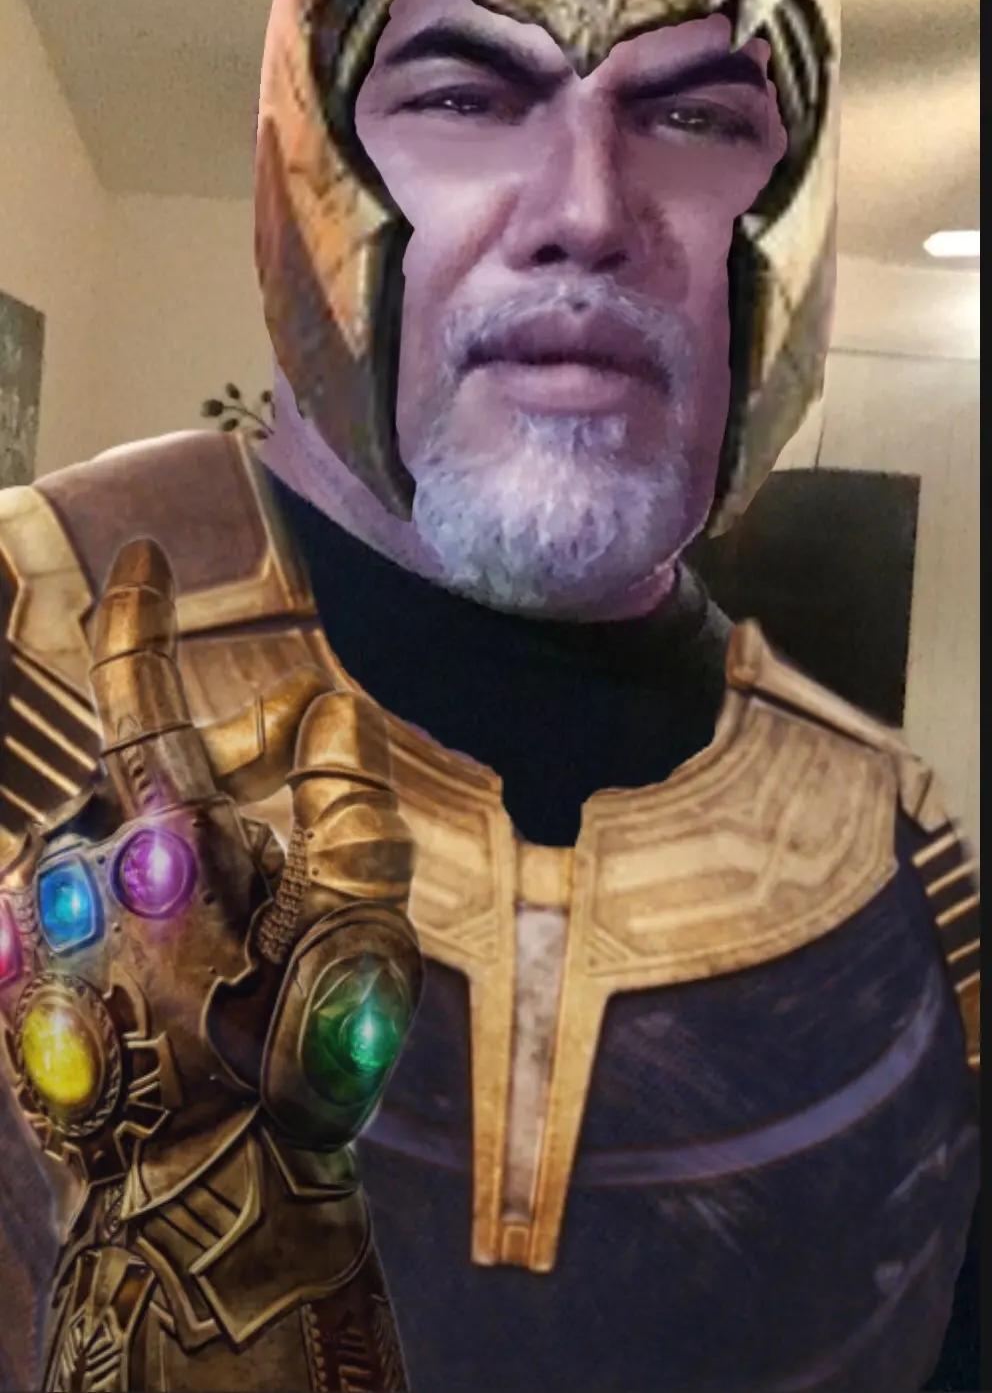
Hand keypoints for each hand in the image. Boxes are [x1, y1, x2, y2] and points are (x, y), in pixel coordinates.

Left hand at [3, 534, 420, 1180]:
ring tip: (244, 959)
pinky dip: (141, 919)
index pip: (140, 693)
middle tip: (296, 804)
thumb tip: (332, 708)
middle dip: (243, 783)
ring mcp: (44, 925)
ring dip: (197, 875)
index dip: (139, 617)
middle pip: (170, 784)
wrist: (199, 1197)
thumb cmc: (285, 1064)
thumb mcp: (360, 926)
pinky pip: (91, 908)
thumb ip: (350, 800)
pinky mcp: (19, 978)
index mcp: (166, 842)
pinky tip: (186, 984)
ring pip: (137, 854)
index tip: (142, 557)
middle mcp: (84, 867)